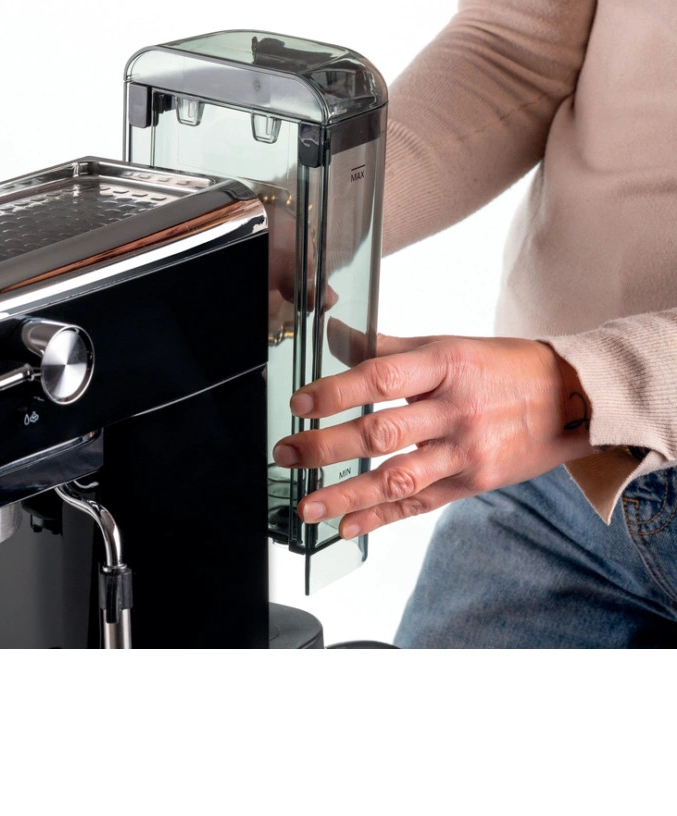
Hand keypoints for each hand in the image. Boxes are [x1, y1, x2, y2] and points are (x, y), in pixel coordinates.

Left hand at [272, 333, 598, 537]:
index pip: (380, 378)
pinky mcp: (473, 483)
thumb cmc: (500, 368)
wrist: (573, 399)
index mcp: (444, 365)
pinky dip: (381, 517)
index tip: (298, 404)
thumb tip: (331, 333)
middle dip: (327, 448)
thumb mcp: (445, 345)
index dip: (336, 392)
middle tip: (286, 455)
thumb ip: (385, 346)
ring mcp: (465, 451)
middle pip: (381, 433)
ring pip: (397, 478)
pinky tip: (347, 526)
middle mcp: (454, 410)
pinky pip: (420, 504)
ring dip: (346, 495)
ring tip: (306, 507)